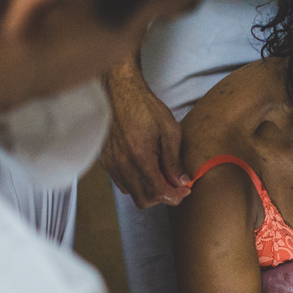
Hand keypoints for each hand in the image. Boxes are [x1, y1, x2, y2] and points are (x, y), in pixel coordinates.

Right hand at [100, 56, 190, 207]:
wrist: (120, 92)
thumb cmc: (146, 108)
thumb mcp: (169, 131)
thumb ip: (174, 160)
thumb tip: (182, 182)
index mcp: (140, 157)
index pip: (157, 192)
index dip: (175, 196)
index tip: (185, 189)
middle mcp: (122, 164)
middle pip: (143, 200)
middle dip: (162, 197)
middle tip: (176, 185)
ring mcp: (112, 164)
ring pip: (132, 194)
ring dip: (149, 191)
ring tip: (162, 176)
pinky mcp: (107, 162)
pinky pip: (123, 183)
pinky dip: (137, 183)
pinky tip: (147, 170)